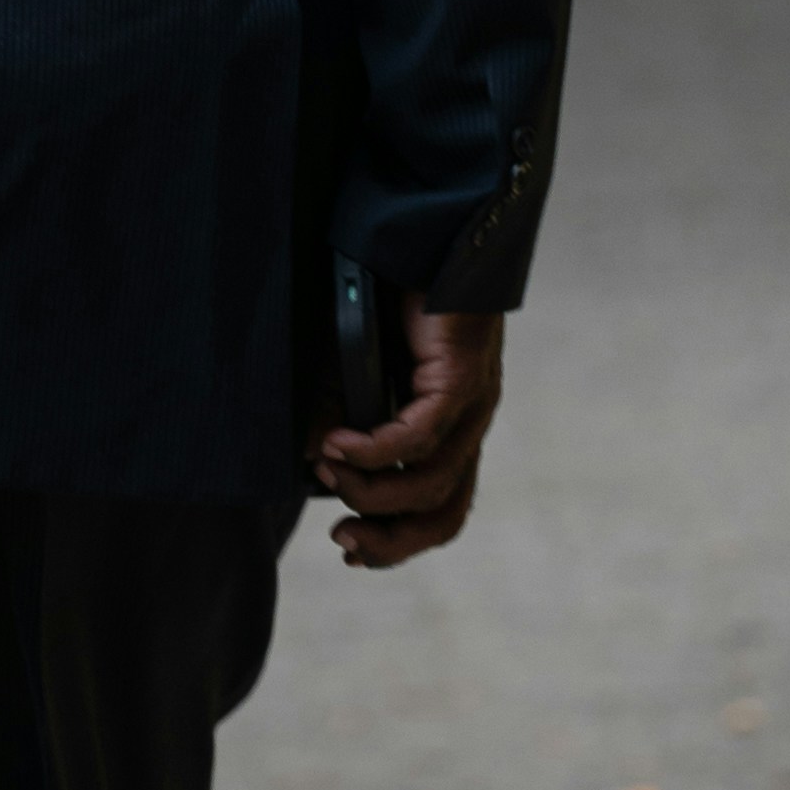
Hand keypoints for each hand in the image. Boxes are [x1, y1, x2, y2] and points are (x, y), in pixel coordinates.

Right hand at [318, 298, 502, 570]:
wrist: (423, 239)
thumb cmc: (391, 300)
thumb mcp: (358, 370)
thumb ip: (343, 415)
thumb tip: (316, 460)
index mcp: (454, 432)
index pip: (440, 511)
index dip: (399, 543)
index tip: (349, 550)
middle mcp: (470, 427)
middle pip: (444, 514)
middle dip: (391, 540)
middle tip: (341, 539)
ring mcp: (473, 406)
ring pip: (431, 482)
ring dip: (372, 490)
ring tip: (327, 471)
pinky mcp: (463, 379)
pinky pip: (421, 437)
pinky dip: (376, 451)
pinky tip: (338, 445)